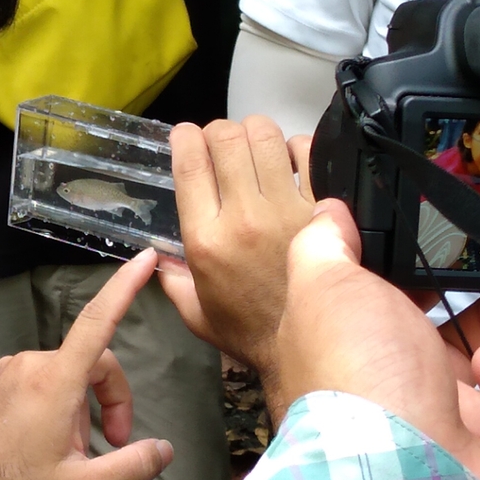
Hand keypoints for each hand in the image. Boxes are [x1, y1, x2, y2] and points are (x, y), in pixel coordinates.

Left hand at [0, 250, 174, 479]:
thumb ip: (132, 467)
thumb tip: (164, 449)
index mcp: (55, 380)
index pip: (99, 321)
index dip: (125, 287)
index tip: (146, 257)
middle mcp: (28, 363)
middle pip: (89, 363)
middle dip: (109, 401)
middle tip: (111, 447)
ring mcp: (2, 369)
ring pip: (60, 377)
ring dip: (75, 409)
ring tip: (64, 455)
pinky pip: (29, 382)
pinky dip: (45, 406)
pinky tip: (34, 444)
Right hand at [157, 118, 313, 375]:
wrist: (304, 347)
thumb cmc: (247, 331)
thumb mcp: (194, 312)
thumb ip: (172, 280)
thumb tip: (157, 257)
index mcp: (205, 238)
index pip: (189, 163)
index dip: (185, 137)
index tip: (187, 135)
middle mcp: (242, 216)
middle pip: (226, 139)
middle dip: (219, 132)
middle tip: (222, 142)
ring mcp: (285, 209)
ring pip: (265, 137)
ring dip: (256, 133)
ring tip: (256, 147)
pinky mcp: (322, 209)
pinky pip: (307, 153)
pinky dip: (296, 147)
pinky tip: (290, 161)